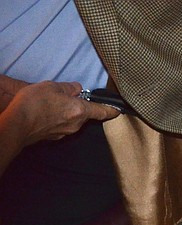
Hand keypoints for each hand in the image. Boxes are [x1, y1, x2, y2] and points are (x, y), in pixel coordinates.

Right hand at [0, 80, 120, 175]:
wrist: (17, 125)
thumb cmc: (34, 104)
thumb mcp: (52, 87)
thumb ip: (68, 87)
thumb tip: (77, 89)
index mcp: (80, 111)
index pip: (102, 111)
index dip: (112, 110)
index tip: (119, 110)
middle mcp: (76, 124)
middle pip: (85, 114)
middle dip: (79, 106)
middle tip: (65, 96)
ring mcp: (65, 132)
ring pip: (72, 120)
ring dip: (67, 111)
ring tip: (51, 103)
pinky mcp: (54, 137)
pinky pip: (61, 125)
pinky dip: (57, 118)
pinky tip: (46, 112)